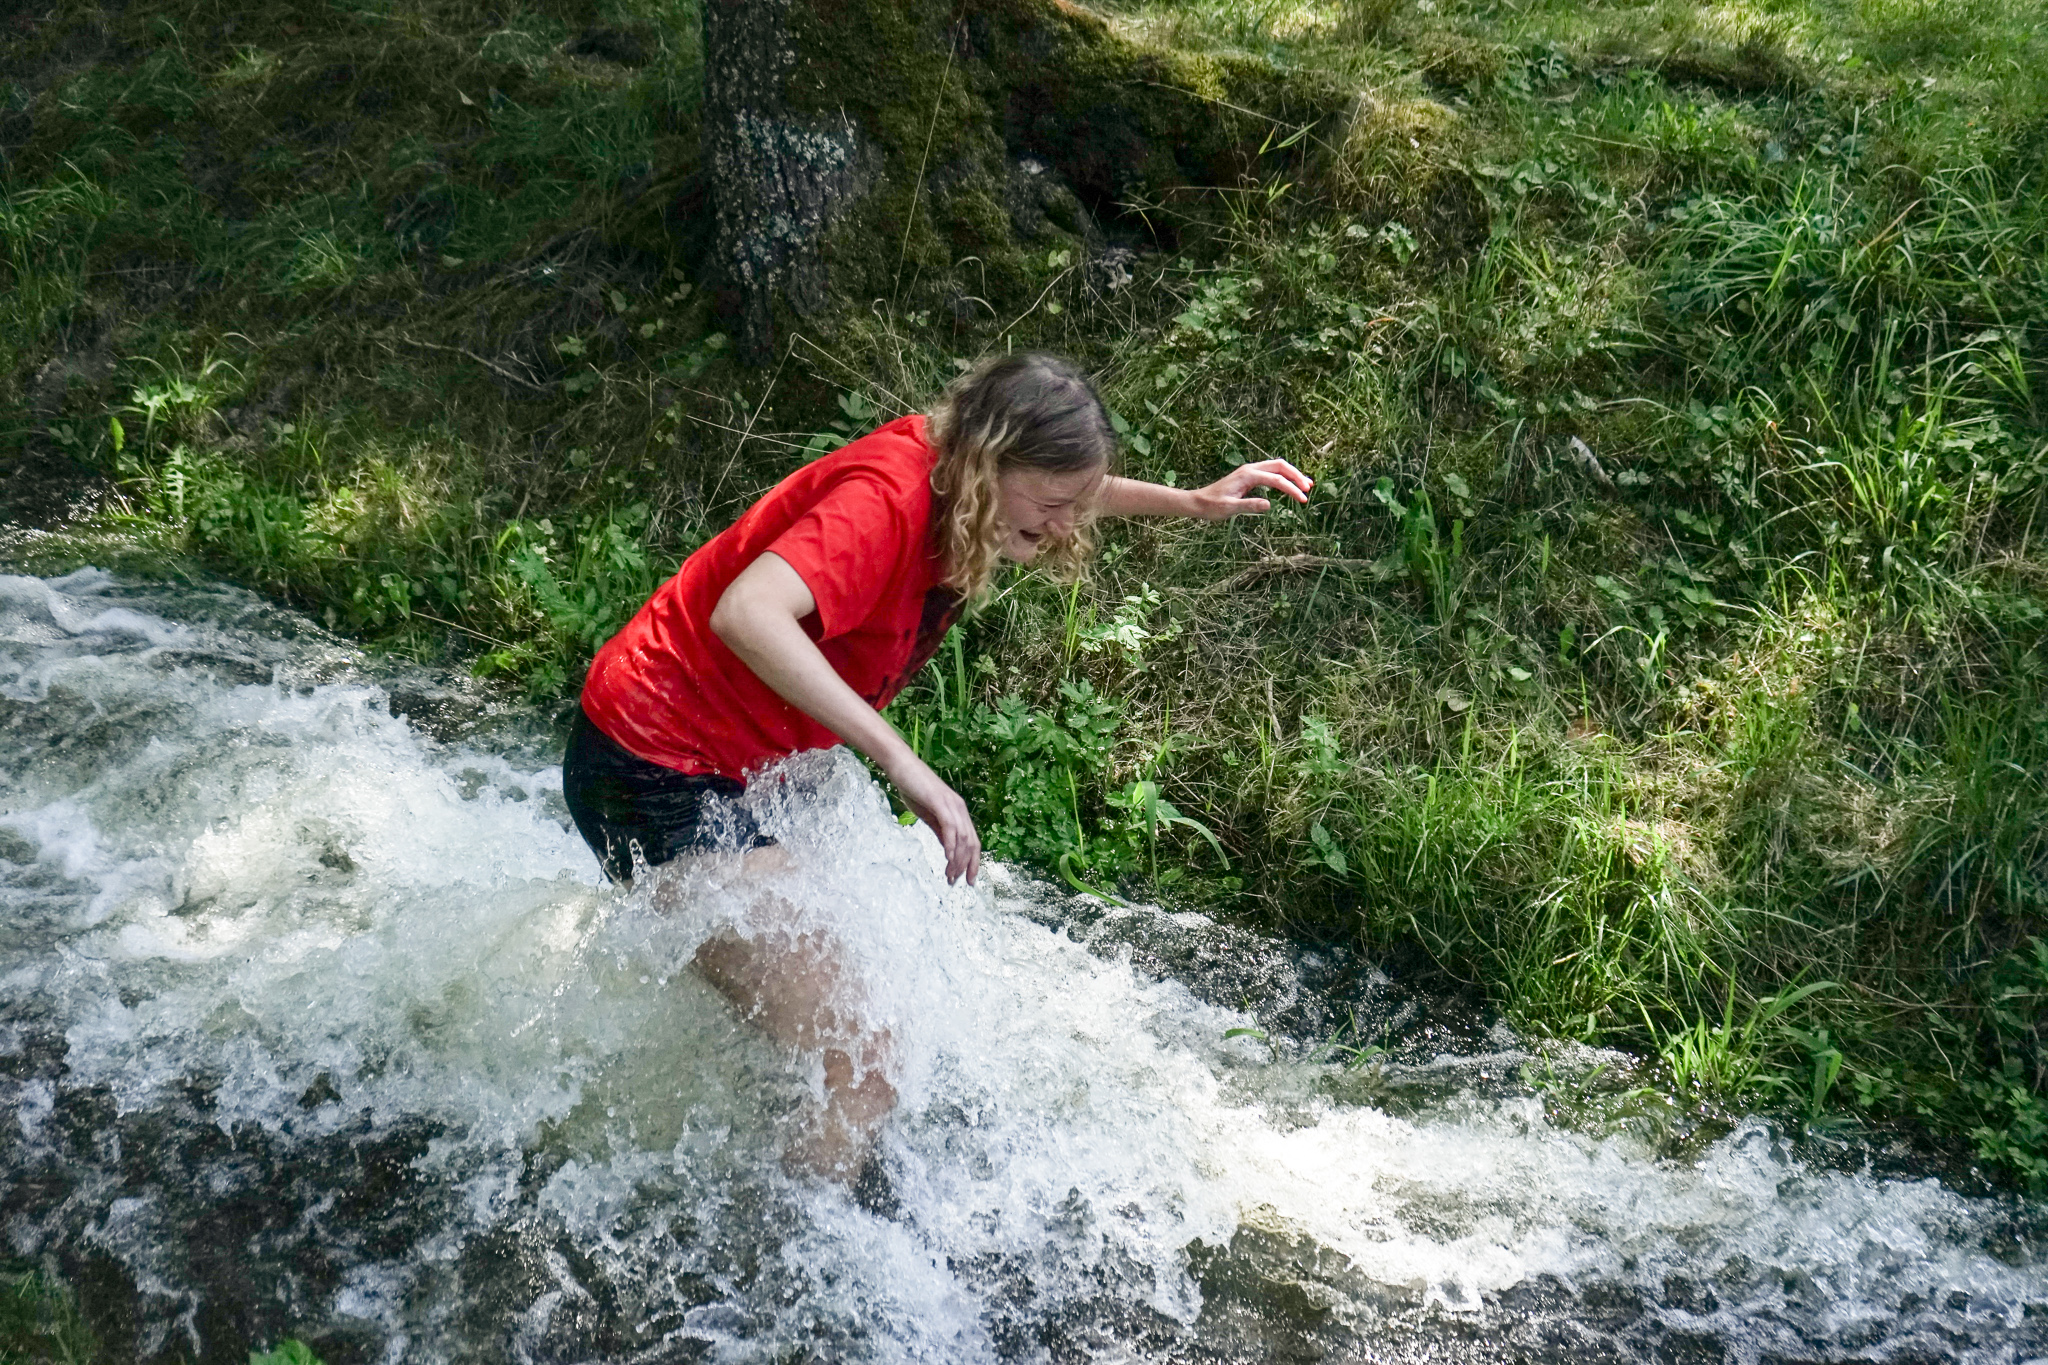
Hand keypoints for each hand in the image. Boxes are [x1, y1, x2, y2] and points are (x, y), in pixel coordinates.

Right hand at [887, 755, 981, 884]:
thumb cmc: (913, 788)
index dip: (972, 862)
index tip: (967, 880)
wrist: (901, 766)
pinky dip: (951, 845)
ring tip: (950, 876)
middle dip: (967, 866)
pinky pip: (951, 828)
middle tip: (958, 883)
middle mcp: (960, 808)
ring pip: (962, 838)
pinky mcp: (941, 802)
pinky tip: (947, 858)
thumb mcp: (929, 815)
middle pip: (972, 843)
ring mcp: (952, 805)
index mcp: (959, 811)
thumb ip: (941, 831)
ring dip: (957, 860)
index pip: (973, 841)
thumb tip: (948, 850)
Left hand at [1189, 459, 1313, 519]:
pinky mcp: (1248, 475)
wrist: (1198, 502)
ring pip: (1276, 466)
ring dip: (1292, 474)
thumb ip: (1249, 505)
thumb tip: (1269, 505)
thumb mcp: (1230, 509)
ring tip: (1306, 484)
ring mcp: (1249, 471)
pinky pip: (1270, 471)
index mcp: (1248, 475)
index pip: (1276, 480)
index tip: (1303, 499)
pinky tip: (1289, 484)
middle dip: (1296, 476)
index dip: (1291, 489)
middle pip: (1280, 466)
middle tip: (1308, 488)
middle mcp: (1250, 469)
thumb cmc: (1212, 506)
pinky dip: (1283, 476)